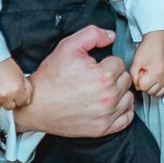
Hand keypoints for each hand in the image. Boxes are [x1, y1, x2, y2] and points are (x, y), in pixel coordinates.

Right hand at [0, 57, 32, 111]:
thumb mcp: (21, 75)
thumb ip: (27, 89)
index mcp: (17, 90)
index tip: (15, 92)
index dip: (19, 98)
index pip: (22, 103)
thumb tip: (27, 101)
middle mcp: (6, 95)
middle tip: (5, 89)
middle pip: (10, 107)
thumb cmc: (5, 65)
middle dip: (9, 100)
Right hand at [13, 26, 133, 138]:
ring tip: (101, 91)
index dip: (106, 62)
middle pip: (125, 79)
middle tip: (96, 77)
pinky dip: (122, 111)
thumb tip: (111, 36)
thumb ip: (93, 34)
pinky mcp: (103, 128)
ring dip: (119, 92)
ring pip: (128, 97)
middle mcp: (108, 97)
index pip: (119, 62)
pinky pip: (126, 118)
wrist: (35, 106)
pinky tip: (110, 105)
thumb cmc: (50, 79)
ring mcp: (107, 115)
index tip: (95, 66)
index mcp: (103, 76)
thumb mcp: (68, 46)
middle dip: (113, 76)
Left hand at [130, 30, 163, 97]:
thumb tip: (138, 87)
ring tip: (151, 76)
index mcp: (156, 73)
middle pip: (151, 92)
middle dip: (146, 84)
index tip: (141, 71)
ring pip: (159, 93)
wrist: (159, 38)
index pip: (143, 88)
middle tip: (145, 73)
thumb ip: (134, 76)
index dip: (139, 80)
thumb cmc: (148, 47)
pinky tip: (156, 79)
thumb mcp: (136, 62)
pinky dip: (160, 87)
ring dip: (153, 88)